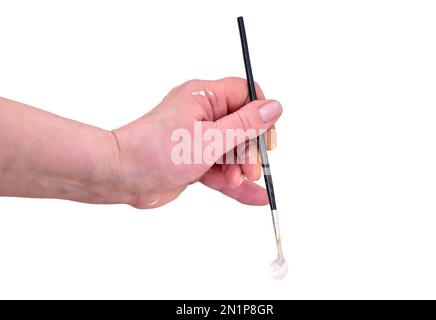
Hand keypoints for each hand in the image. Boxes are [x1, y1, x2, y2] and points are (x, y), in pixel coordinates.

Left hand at [112, 77, 281, 207]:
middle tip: (250, 169)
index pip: (246, 94)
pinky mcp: (194, 161)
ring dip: (240, 169)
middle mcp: (202, 114)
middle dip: (250, 150)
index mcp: (204, 97)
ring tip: (237, 182)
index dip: (261, 115)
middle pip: (242, 127)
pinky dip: (234, 183)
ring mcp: (198, 139)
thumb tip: (274, 107)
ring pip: (232, 151)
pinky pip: (221, 169)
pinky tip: (254, 195)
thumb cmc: (156, 152)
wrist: (121, 177)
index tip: (267, 138)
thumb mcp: (210, 139)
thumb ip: (245, 125)